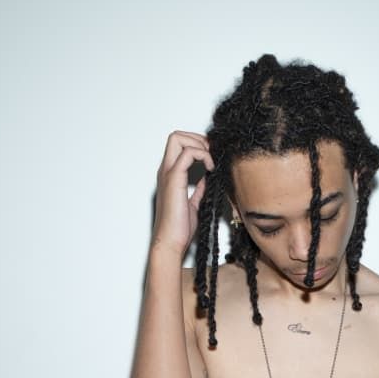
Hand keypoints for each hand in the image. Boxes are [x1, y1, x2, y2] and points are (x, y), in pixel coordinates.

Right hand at [152, 131, 214, 256]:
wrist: (171, 242)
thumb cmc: (179, 228)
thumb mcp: (194, 203)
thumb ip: (198, 188)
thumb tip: (206, 178)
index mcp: (170, 175)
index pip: (178, 144)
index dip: (196, 143)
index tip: (211, 156)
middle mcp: (166, 170)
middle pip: (176, 136)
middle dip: (198, 139)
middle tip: (212, 154)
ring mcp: (168, 173)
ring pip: (178, 138)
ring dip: (199, 144)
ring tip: (211, 161)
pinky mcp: (174, 179)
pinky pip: (188, 153)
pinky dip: (203, 155)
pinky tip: (211, 169)